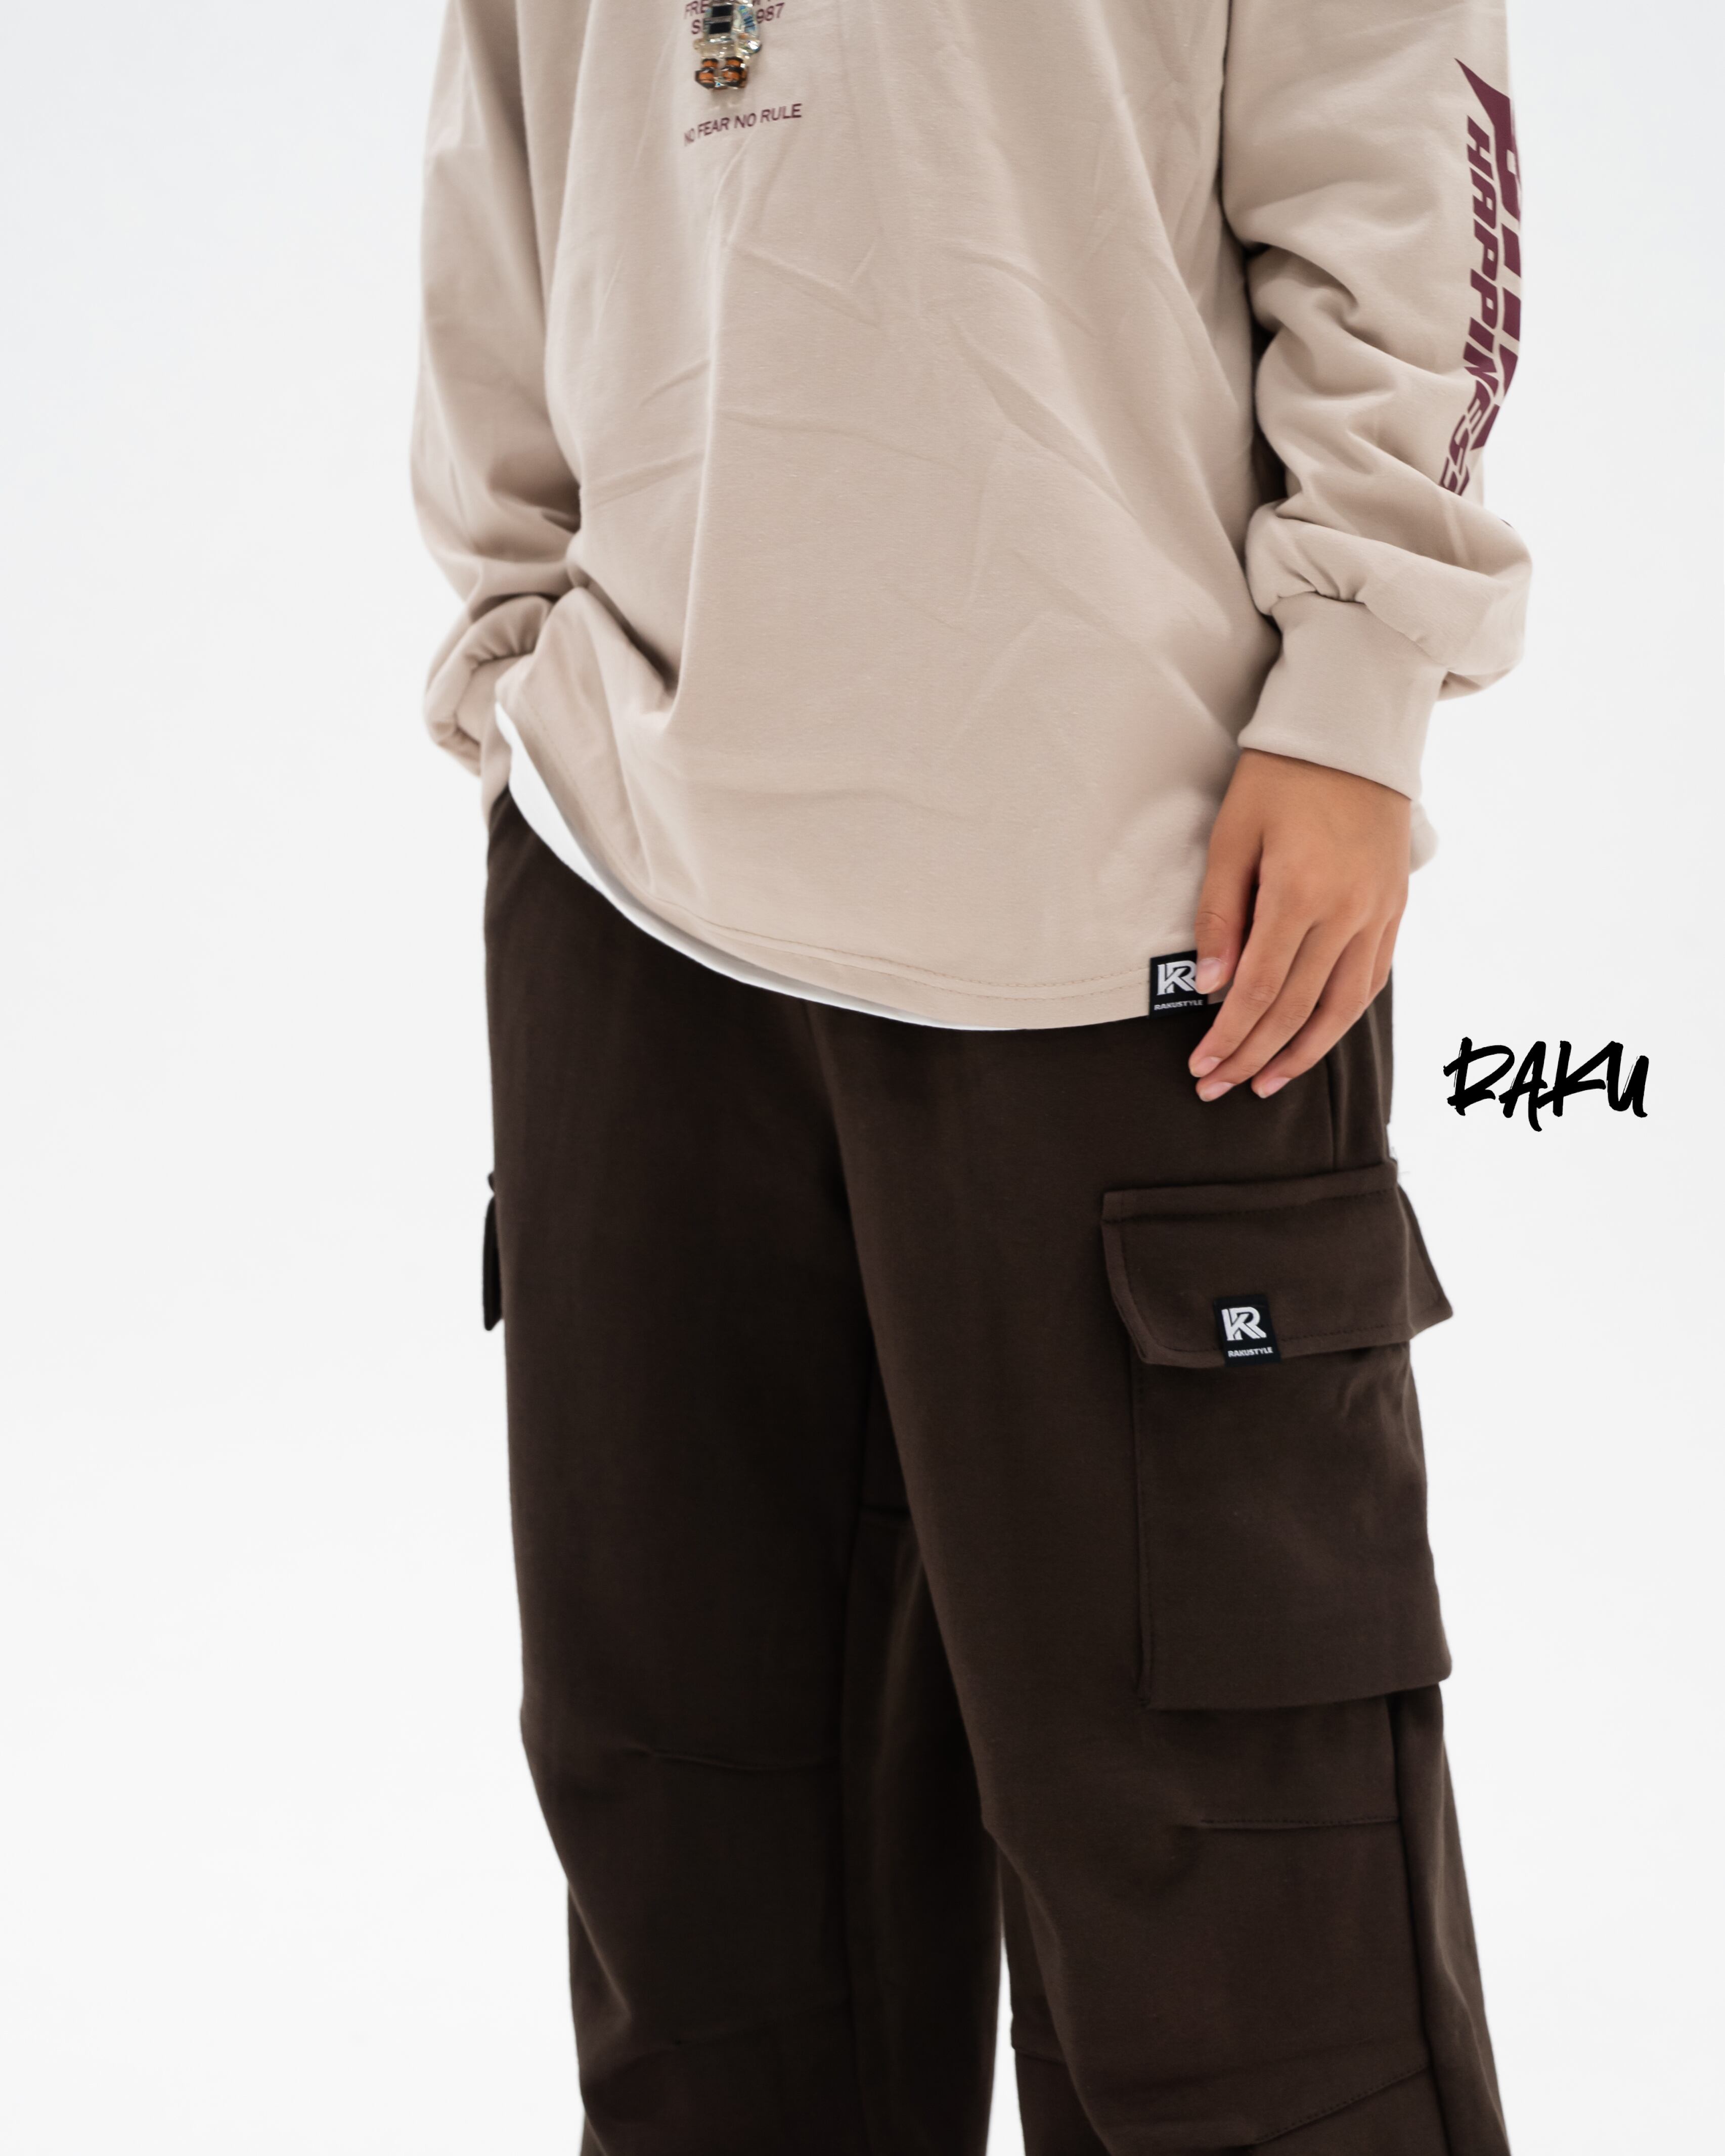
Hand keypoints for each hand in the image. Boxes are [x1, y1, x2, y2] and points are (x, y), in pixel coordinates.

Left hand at [1187, 750, 1410, 1100]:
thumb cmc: (1280, 778)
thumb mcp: (1232, 836)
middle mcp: (1347, 911)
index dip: (1228, 1036)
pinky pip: (1371, 980)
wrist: (1352, 735)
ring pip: (1341, 1006)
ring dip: (1302, 1052)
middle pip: (1296, 1007)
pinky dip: (1340, 1018)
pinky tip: (1314, 1038)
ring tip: (1267, 1081)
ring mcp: (1378, 913)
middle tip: (1219, 1088)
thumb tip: (1208, 987)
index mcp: (1300, 892)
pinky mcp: (1394, 909)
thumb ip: (1220, 914)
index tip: (1200, 1066)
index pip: (1258, 988)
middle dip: (1253, 1055)